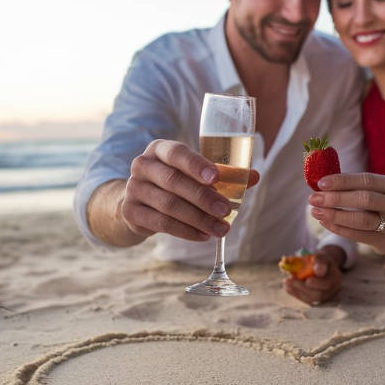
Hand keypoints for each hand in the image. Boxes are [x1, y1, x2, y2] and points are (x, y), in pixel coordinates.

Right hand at [120, 139, 258, 241]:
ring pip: (169, 205)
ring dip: (198, 219)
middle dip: (203, 197)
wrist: (138, 201)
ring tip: (220, 228)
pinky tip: (203, 236)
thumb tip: (254, 176)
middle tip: (226, 211)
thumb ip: (224, 174)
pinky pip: (161, 223)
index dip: (196, 165)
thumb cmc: (175, 182)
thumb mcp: (195, 174)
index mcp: (160, 149)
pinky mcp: (130, 212)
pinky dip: (185, 231)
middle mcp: (142, 165)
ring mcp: (133, 188)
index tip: (216, 178)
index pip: (177, 153)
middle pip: (174, 182)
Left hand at [283, 246, 343, 304]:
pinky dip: (295, 293)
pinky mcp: (314, 300)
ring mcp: (323, 297)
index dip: (317, 284)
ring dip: (296, 291)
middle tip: (290, 280)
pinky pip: (305, 300)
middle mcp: (331, 290)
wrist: (320, 267)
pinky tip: (287, 287)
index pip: (328, 284)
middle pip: (318, 295)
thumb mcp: (321, 257)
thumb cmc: (320, 261)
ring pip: (310, 299)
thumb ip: (320, 262)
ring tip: (286, 282)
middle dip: (302, 288)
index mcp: (335, 278)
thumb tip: (318, 271)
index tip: (307, 280)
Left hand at [308, 173, 384, 254]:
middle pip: (365, 199)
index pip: (366, 180)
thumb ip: (351, 187)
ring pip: (362, 220)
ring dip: (335, 215)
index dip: (343, 181)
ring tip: (315, 211)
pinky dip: (339, 229)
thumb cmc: (378, 206)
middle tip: (313, 198)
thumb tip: (319, 184)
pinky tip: (324, 222)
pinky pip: (358, 236)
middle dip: (336, 198)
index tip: (320, 183)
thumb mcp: (373, 192)